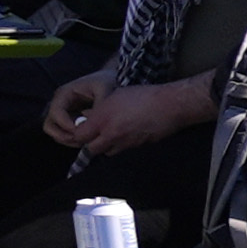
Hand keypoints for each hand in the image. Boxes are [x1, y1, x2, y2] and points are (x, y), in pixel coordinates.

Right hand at [44, 70, 102, 146]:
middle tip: (82, 141)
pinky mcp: (69, 121)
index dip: (66, 125)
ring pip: (55, 133)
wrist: (111, 81)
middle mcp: (59, 105)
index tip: (81, 132)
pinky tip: (88, 140)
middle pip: (50, 126)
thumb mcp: (105, 88)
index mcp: (64, 94)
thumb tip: (97, 120)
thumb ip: (101, 103)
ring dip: (68, 140)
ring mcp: (62, 114)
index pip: (56, 113)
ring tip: (86, 142)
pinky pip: (66, 135)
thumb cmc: (106, 82)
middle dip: (64, 136)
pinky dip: (74, 140)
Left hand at [56, 72, 203, 154]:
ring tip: (110, 135)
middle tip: (92, 136)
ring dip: (105, 146)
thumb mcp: (114, 97)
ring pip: (107, 152)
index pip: (79, 136)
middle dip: (89, 144)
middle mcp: (111, 135)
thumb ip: (99, 110)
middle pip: (91, 149)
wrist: (169, 106)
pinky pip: (123, 149)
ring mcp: (126, 143)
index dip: (77, 134)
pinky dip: (121, 145)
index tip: (79, 129)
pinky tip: (127, 134)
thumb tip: (88, 117)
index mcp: (102, 120)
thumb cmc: (142, 96)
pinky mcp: (138, 147)